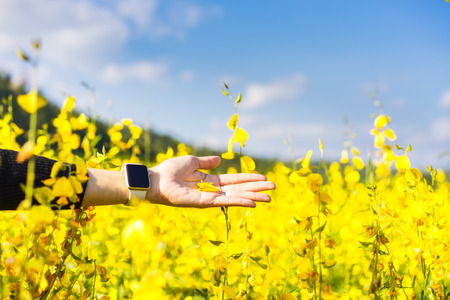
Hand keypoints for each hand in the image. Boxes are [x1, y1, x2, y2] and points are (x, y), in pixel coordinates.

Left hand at [147, 155, 275, 207]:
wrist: (156, 180)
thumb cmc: (170, 170)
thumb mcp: (192, 162)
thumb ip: (206, 162)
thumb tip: (220, 159)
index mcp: (210, 180)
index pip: (235, 180)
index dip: (249, 179)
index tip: (264, 178)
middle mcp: (213, 190)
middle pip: (240, 189)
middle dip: (257, 188)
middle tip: (274, 187)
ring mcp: (210, 198)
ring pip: (236, 196)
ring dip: (253, 197)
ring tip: (269, 197)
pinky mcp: (205, 203)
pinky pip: (225, 202)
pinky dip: (239, 202)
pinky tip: (252, 202)